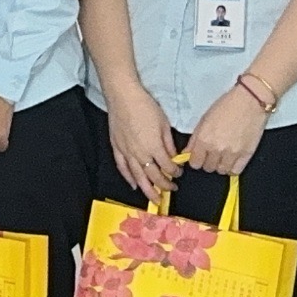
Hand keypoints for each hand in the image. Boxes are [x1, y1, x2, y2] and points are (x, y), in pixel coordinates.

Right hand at [104, 83, 179, 201]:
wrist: (123, 97)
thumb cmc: (145, 107)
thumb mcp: (164, 124)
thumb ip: (168, 143)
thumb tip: (173, 156)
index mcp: (154, 147)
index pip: (168, 167)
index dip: (175, 172)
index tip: (179, 173)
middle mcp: (140, 153)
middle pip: (154, 176)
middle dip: (164, 185)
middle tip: (171, 189)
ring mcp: (127, 152)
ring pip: (138, 177)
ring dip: (147, 189)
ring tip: (154, 199)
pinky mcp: (117, 148)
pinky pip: (123, 168)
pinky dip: (128, 178)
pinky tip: (134, 185)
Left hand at [181, 86, 266, 176]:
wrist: (250, 101)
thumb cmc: (226, 106)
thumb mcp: (204, 120)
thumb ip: (195, 139)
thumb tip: (188, 153)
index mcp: (204, 140)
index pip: (195, 163)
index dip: (196, 160)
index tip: (199, 156)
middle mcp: (217, 149)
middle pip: (208, 168)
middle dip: (208, 161)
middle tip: (212, 153)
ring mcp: (233, 153)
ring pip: (221, 171)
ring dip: (220, 165)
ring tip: (223, 155)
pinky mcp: (247, 154)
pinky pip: (236, 171)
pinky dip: (232, 167)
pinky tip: (232, 159)